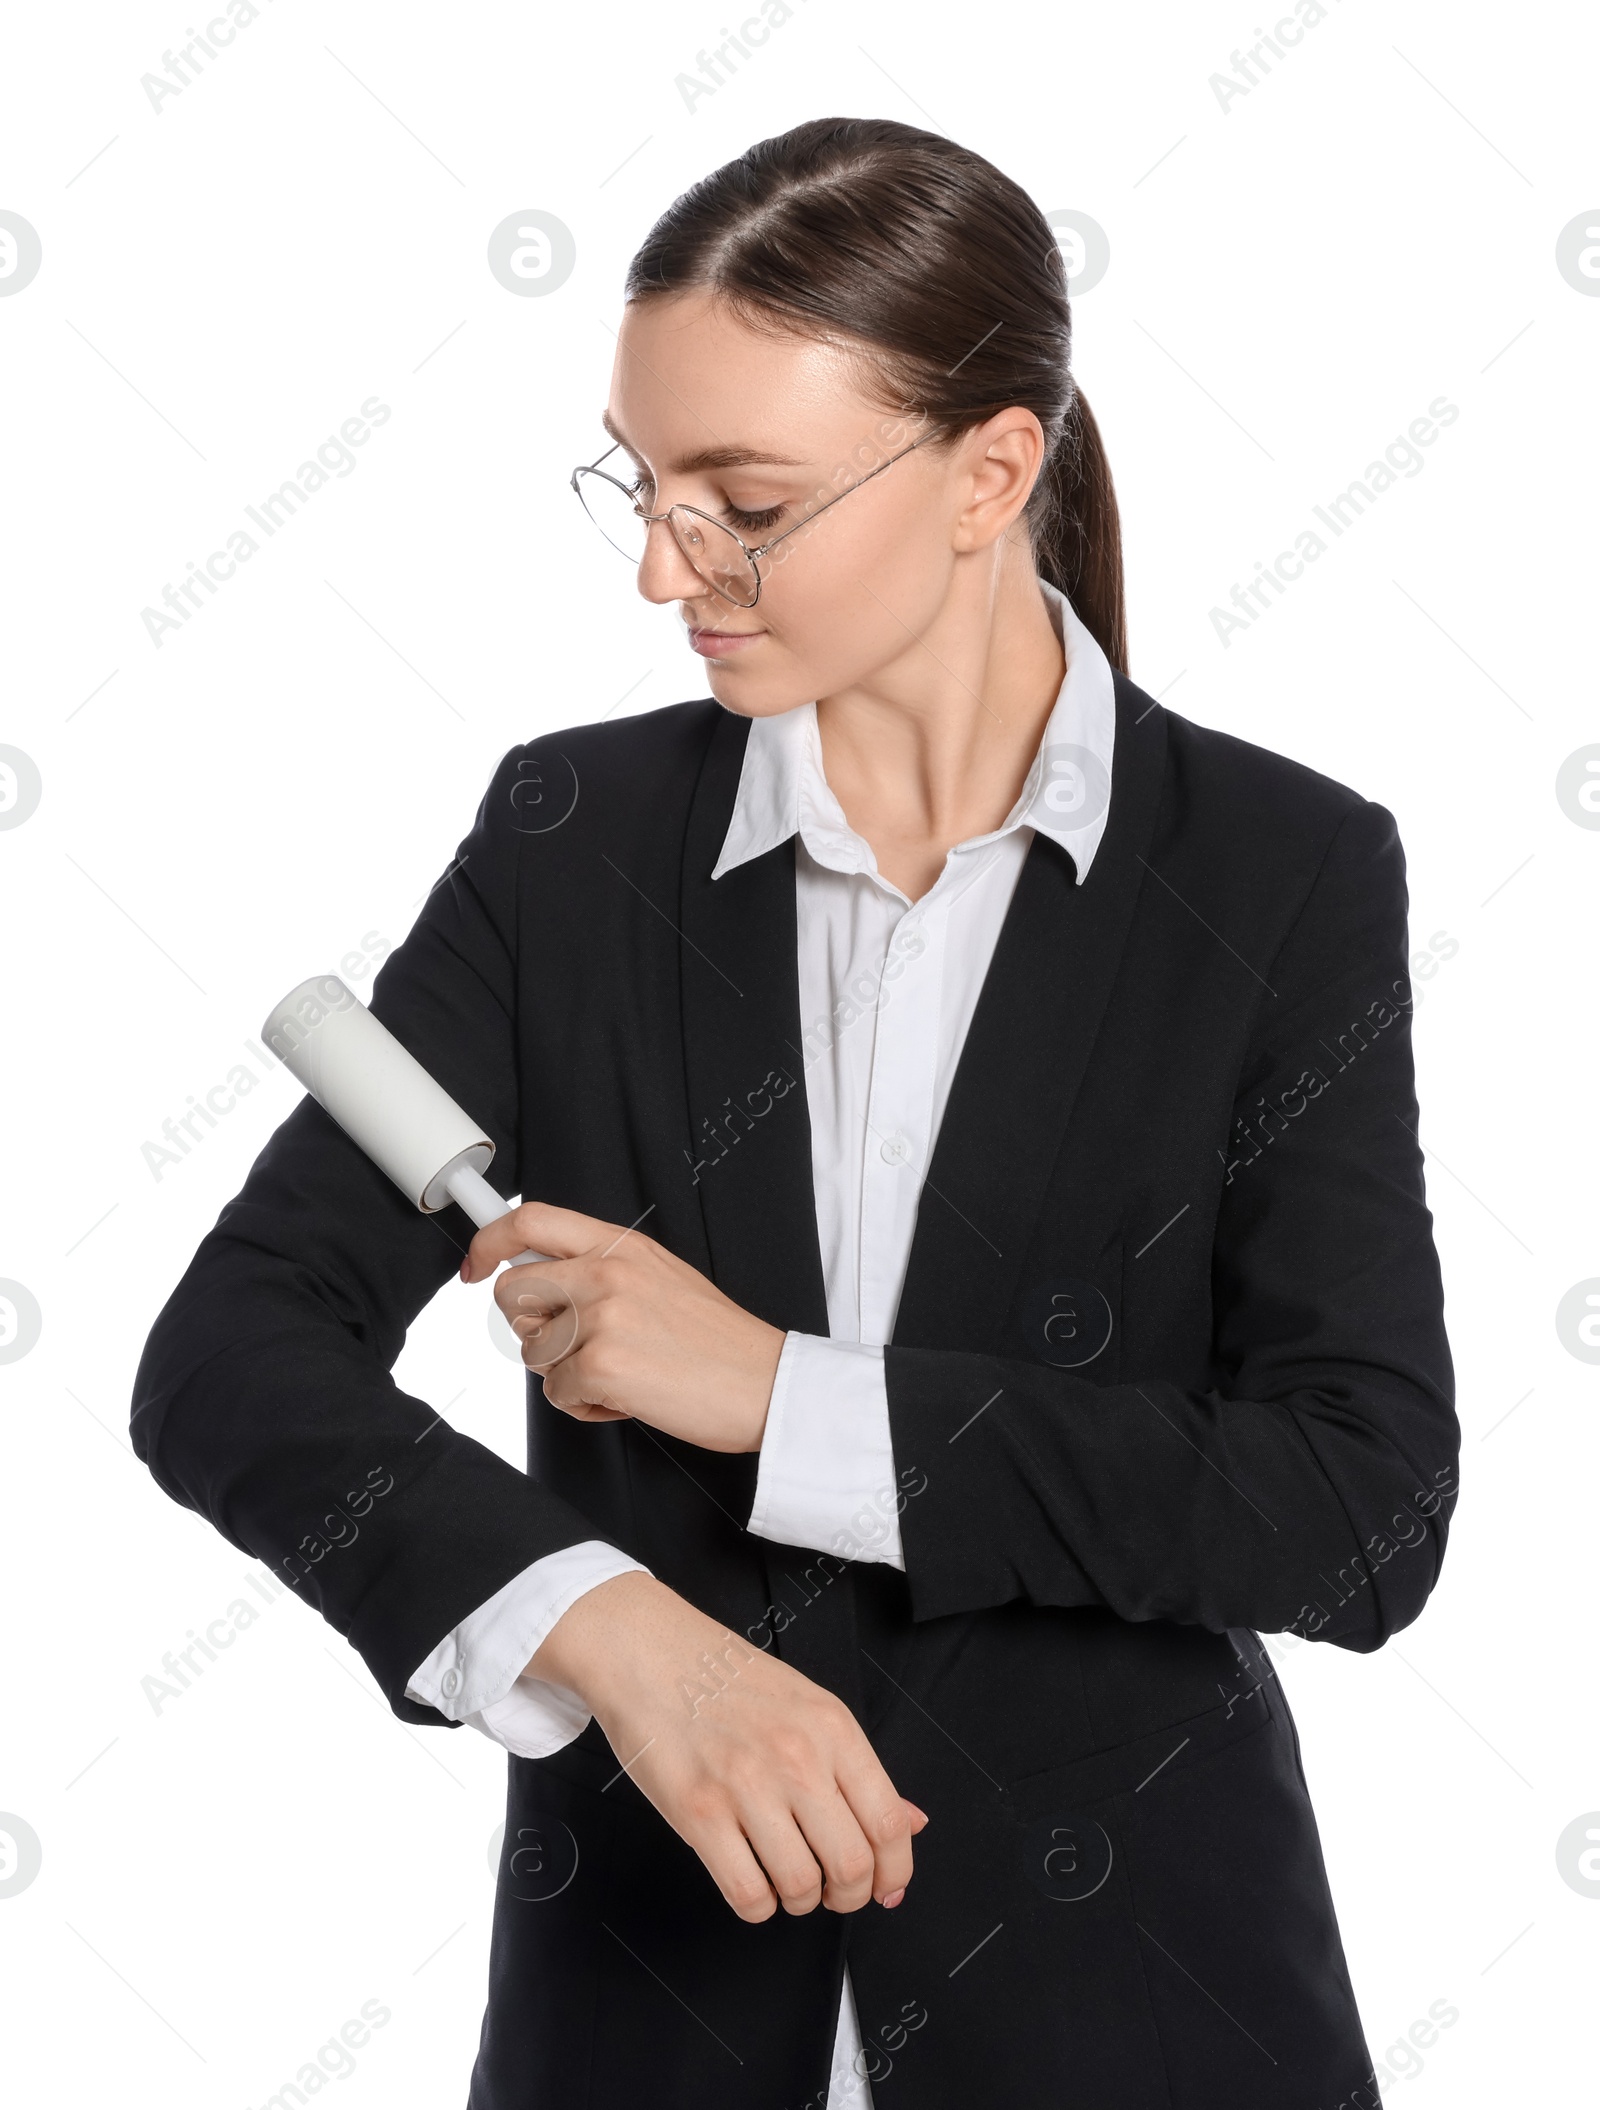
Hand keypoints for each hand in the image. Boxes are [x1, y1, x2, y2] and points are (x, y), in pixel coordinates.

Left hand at [460, 1201, 784, 1452]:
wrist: (765, 1384)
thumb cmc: (718, 1342)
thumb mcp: (661, 1277)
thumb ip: (602, 1268)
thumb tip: (541, 1279)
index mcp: (622, 1245)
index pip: (530, 1220)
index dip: (488, 1242)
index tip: (474, 1267)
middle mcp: (607, 1272)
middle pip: (512, 1293)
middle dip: (532, 1329)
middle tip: (576, 1346)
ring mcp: (603, 1317)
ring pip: (532, 1351)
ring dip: (564, 1374)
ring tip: (618, 1374)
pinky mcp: (602, 1365)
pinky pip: (555, 1393)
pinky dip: (585, 1405)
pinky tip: (627, 1396)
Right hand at [528, 1572, 928, 1921]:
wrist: (650, 1652)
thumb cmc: (727, 1680)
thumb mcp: (809, 1707)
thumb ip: (858, 1770)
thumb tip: (912, 1823)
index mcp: (833, 1728)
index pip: (889, 1822)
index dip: (895, 1871)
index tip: (886, 1888)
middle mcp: (797, 1757)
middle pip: (851, 1864)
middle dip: (848, 1896)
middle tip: (831, 1891)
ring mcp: (746, 1786)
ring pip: (800, 1886)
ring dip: (799, 1900)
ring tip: (786, 1881)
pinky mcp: (698, 1812)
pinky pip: (747, 1894)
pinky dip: (757, 1906)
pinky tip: (751, 1882)